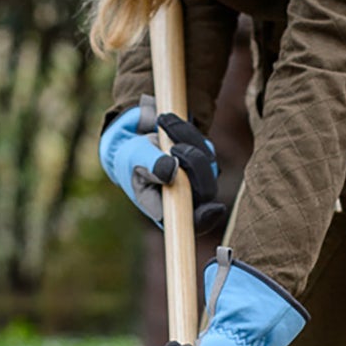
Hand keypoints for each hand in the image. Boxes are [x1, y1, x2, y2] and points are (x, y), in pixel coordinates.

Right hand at [99, 105, 227, 232]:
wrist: (132, 137)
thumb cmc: (130, 158)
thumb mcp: (134, 160)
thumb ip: (151, 165)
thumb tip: (171, 171)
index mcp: (169, 211)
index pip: (194, 222)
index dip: (206, 218)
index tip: (215, 208)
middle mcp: (187, 199)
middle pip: (207, 190)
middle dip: (193, 163)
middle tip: (173, 148)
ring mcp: (197, 180)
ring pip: (208, 162)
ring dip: (186, 139)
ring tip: (162, 124)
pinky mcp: (203, 159)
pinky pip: (206, 146)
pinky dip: (187, 132)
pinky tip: (167, 123)